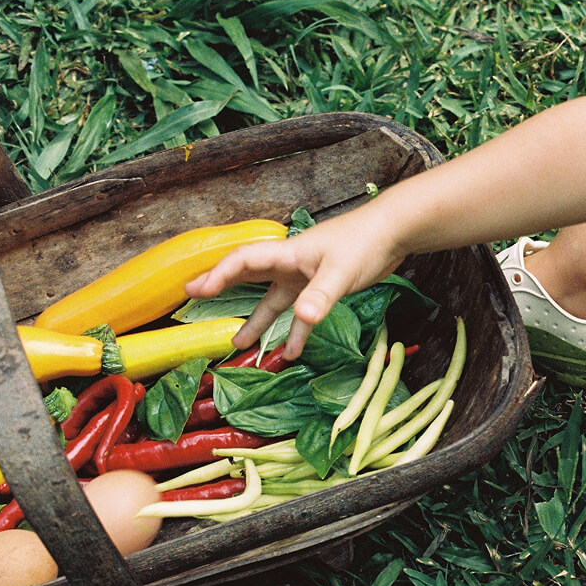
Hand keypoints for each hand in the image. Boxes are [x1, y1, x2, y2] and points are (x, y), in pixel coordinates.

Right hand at [186, 212, 406, 358]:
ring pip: (274, 300)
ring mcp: (305, 276)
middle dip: (222, 288)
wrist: (392, 233)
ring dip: (259, 322)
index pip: (243, 261)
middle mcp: (290, 264)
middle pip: (249, 277)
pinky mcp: (322, 287)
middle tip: (193, 298)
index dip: (218, 275)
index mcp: (287, 254)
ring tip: (239, 344)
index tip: (195, 290)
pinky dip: (297, 332)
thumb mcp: (340, 272)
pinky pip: (303, 313)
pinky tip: (292, 352)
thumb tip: (303, 318)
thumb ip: (321, 296)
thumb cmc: (363, 243)